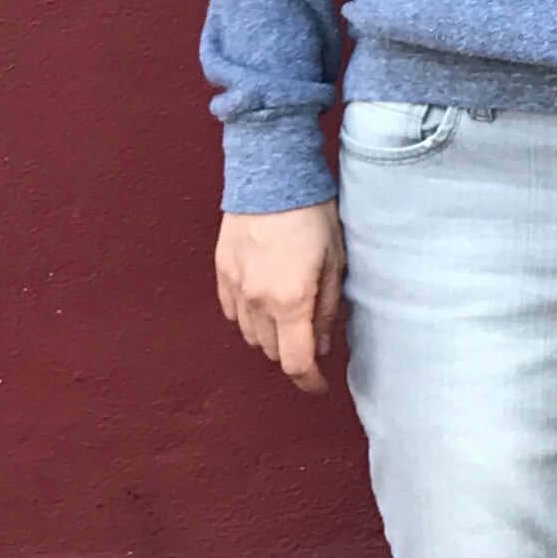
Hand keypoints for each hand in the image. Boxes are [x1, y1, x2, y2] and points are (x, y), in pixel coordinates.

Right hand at [216, 203, 344, 393]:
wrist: (272, 173)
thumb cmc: (312, 213)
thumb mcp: (334, 261)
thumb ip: (327, 308)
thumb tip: (323, 344)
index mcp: (291, 301)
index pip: (296, 362)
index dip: (310, 381)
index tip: (320, 384)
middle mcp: (258, 300)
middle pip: (273, 351)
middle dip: (294, 352)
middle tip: (311, 336)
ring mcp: (235, 286)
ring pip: (251, 335)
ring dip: (271, 336)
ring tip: (288, 315)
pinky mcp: (222, 271)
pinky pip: (233, 312)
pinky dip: (248, 317)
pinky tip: (263, 301)